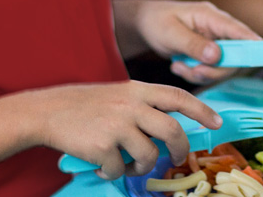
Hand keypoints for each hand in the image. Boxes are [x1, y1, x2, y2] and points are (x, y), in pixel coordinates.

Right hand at [27, 81, 220, 179]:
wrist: (46, 111)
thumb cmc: (83, 105)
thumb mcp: (118, 94)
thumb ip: (143, 105)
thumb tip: (169, 128)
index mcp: (137, 90)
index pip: (178, 96)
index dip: (201, 109)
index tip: (216, 122)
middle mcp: (131, 105)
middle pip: (172, 130)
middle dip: (179, 149)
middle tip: (177, 158)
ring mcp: (117, 125)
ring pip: (149, 155)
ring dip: (141, 167)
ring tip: (127, 165)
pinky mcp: (102, 146)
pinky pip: (119, 169)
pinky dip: (113, 172)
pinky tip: (101, 166)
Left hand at [127, 0, 260, 84]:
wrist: (144, 25)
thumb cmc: (156, 21)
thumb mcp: (170, 33)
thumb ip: (193, 44)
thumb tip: (216, 55)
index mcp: (210, 16)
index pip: (238, 29)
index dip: (252, 42)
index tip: (262, 55)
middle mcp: (217, 29)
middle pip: (234, 55)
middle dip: (215, 69)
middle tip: (193, 71)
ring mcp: (214, 42)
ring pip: (222, 67)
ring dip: (201, 73)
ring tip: (179, 66)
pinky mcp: (208, 54)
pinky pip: (211, 71)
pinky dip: (195, 74)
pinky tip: (179, 66)